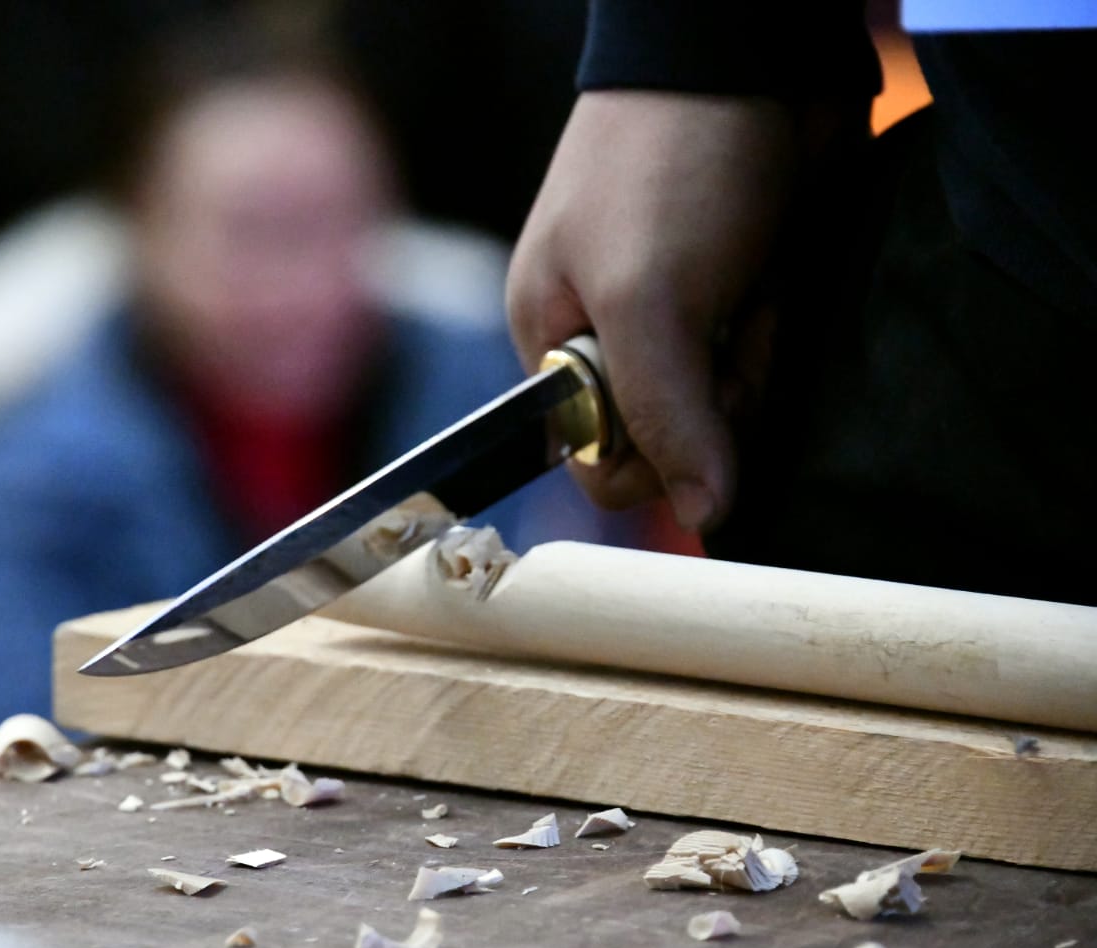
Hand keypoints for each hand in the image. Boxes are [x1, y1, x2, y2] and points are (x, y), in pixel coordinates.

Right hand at [507, 90, 794, 531]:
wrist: (745, 57)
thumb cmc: (666, 168)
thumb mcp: (647, 302)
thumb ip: (665, 417)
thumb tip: (703, 517)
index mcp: (550, 343)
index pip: (596, 460)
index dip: (653, 453)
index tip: (692, 396)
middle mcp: (603, 338)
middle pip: (670, 437)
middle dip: (714, 398)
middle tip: (726, 330)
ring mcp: (669, 315)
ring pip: (721, 401)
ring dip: (749, 362)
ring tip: (748, 292)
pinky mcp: (725, 293)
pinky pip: (754, 356)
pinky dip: (770, 330)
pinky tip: (767, 281)